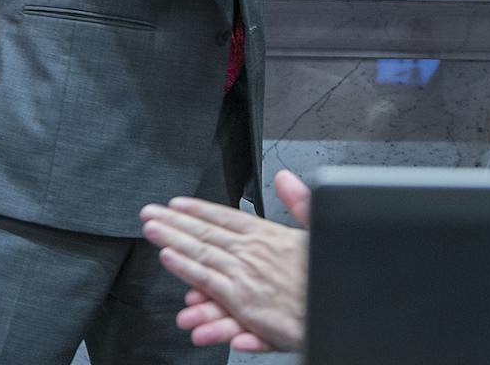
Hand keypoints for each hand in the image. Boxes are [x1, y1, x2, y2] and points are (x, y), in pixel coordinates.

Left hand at [139, 176, 310, 352]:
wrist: (340, 312)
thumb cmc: (327, 280)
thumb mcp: (320, 230)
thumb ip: (300, 202)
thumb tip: (285, 177)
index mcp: (269, 235)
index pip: (224, 216)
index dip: (197, 209)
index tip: (175, 204)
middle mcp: (252, 252)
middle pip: (204, 232)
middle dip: (173, 221)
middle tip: (148, 213)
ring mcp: (245, 276)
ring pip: (200, 253)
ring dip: (172, 239)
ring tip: (151, 230)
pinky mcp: (244, 301)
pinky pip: (208, 281)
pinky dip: (187, 269)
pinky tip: (170, 259)